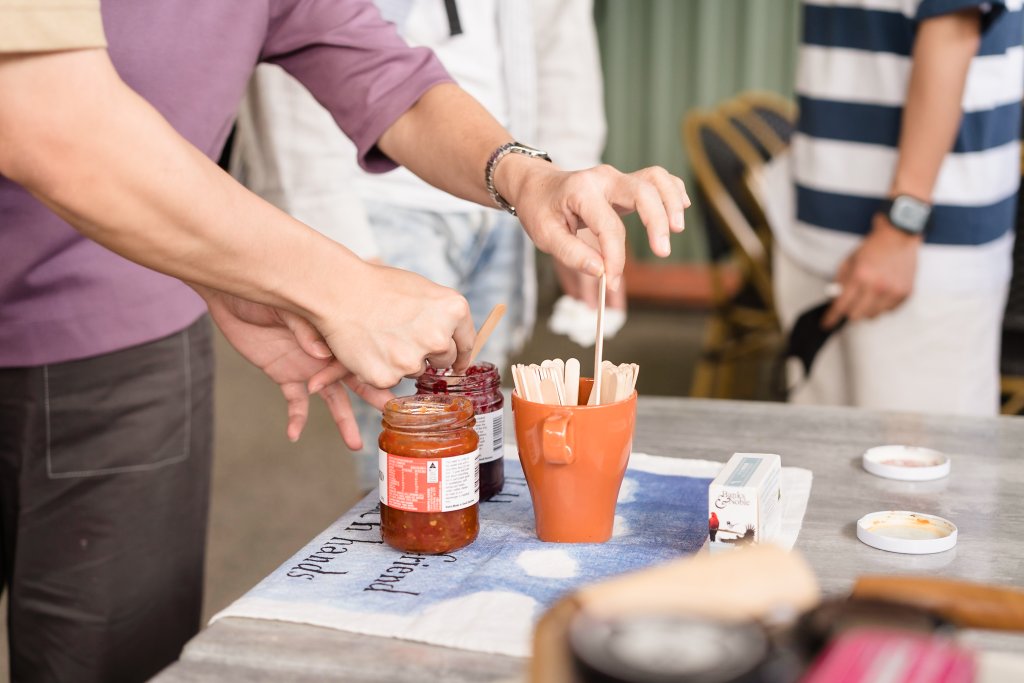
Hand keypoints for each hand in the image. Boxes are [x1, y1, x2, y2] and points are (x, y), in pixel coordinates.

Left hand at [197, 286, 392, 448]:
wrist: (236, 291)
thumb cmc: (269, 289)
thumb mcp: (289, 303)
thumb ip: (307, 327)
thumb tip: (321, 354)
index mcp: (335, 332)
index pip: (356, 355)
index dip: (363, 370)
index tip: (374, 382)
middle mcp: (327, 353)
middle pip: (356, 378)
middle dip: (373, 395)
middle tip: (390, 412)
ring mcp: (309, 367)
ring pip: (332, 398)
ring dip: (343, 420)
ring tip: (355, 444)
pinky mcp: (286, 376)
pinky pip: (295, 403)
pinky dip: (296, 419)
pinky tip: (293, 434)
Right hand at [309, 262, 475, 388]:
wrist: (338, 291)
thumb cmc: (379, 287)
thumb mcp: (424, 291)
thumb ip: (443, 316)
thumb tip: (455, 341)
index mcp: (454, 311)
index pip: (467, 343)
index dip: (460, 353)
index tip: (457, 362)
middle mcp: (439, 338)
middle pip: (446, 361)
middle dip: (430, 355)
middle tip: (404, 338)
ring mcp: (413, 360)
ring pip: (417, 371)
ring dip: (404, 362)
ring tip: (382, 337)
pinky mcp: (388, 377)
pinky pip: (392, 380)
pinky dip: (381, 369)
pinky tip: (370, 349)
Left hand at [497, 159, 689, 290]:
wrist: (537, 186)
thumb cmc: (540, 210)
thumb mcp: (544, 236)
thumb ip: (572, 254)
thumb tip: (600, 271)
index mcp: (581, 191)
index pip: (609, 226)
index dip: (615, 258)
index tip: (611, 282)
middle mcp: (604, 178)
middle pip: (643, 192)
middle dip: (657, 222)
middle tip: (662, 252)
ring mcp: (617, 177)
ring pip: (655, 179)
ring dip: (671, 202)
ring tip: (677, 229)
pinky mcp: (626, 182)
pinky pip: (657, 179)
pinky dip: (672, 191)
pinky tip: (682, 208)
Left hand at [823, 215, 921, 328]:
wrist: (898, 236)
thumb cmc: (872, 248)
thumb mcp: (848, 261)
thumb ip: (841, 282)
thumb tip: (836, 300)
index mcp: (860, 276)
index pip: (841, 305)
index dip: (832, 317)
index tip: (826, 324)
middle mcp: (877, 286)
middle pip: (857, 316)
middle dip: (850, 311)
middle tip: (850, 304)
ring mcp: (893, 291)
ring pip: (873, 316)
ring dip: (867, 309)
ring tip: (868, 294)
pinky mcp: (905, 293)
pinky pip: (889, 311)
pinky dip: (882, 306)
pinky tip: (882, 292)